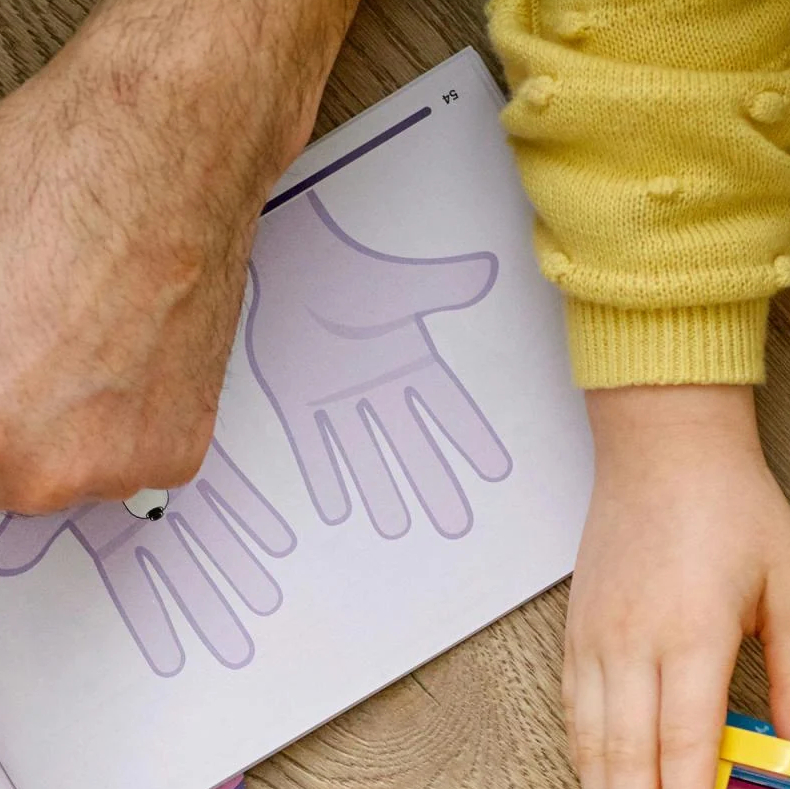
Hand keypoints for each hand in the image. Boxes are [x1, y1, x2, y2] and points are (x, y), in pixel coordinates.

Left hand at [0, 0, 384, 738]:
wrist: (165, 145)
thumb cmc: (28, 181)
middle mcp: (33, 471)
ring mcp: (111, 471)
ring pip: (28, 477)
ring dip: (23, 416)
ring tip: (52, 316)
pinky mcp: (170, 454)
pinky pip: (96, 460)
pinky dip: (90, 413)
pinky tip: (105, 341)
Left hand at [247, 190, 509, 536]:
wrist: (293, 262)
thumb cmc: (350, 271)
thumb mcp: (400, 283)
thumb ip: (442, 285)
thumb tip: (485, 272)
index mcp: (407, 361)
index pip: (447, 408)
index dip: (471, 439)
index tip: (496, 471)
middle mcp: (377, 388)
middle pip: (411, 445)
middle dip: (432, 483)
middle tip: (455, 523)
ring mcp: (339, 399)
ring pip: (365, 453)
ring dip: (379, 488)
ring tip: (396, 526)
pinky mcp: (300, 403)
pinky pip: (315, 445)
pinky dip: (325, 474)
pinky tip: (336, 508)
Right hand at [567, 385, 789, 788]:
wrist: (662, 446)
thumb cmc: (730, 507)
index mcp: (694, 633)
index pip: (684, 742)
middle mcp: (635, 643)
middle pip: (627, 760)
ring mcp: (595, 642)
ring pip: (591, 747)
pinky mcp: (575, 637)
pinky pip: (574, 719)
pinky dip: (585, 769)